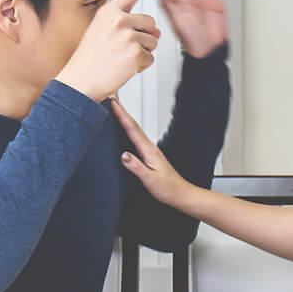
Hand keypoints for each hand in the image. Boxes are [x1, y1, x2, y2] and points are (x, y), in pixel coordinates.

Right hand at [56, 0, 168, 101]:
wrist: (80, 81)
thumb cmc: (90, 59)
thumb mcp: (103, 32)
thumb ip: (129, 26)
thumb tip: (157, 31)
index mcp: (109, 11)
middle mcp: (119, 19)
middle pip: (150, 23)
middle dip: (144, 37)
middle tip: (124, 49)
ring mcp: (128, 35)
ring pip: (152, 42)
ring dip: (142, 53)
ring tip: (121, 59)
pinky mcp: (135, 52)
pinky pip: (150, 58)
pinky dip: (141, 66)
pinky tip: (124, 68)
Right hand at [111, 96, 196, 210]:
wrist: (180, 193)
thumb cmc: (167, 188)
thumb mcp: (149, 179)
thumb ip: (136, 166)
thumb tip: (123, 155)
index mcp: (149, 150)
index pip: (132, 129)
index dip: (122, 115)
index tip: (113, 103)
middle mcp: (150, 147)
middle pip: (133, 125)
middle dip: (122, 111)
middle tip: (112, 98)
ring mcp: (150, 150)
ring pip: (135, 130)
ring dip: (125, 118)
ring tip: (117, 108)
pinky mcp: (149, 155)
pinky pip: (136, 137)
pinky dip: (129, 129)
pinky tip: (126, 129)